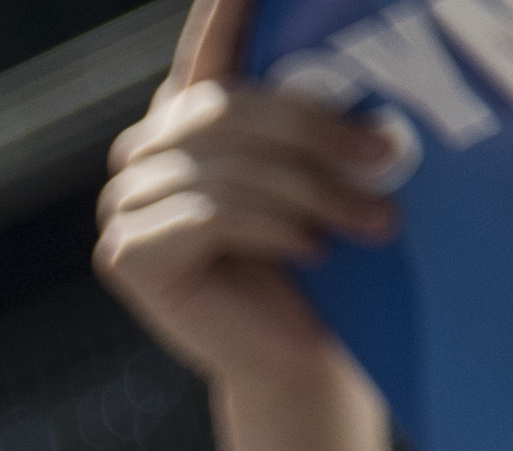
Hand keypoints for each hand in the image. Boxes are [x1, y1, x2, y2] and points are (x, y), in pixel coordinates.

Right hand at [99, 0, 398, 403]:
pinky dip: (272, 228)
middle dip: (316, 129)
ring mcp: (125, 202)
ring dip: (312, 192)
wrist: (298, 355)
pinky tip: (310, 250)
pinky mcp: (125, 253)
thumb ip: (310, 120)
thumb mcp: (323, 171)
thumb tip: (361, 93)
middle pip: (227, 106)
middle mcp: (146, 150)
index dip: (223, 9)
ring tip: (373, 222)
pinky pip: (208, 213)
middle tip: (387, 157)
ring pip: (225, 163)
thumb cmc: (322, 259)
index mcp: (191, 117)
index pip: (209, 48)